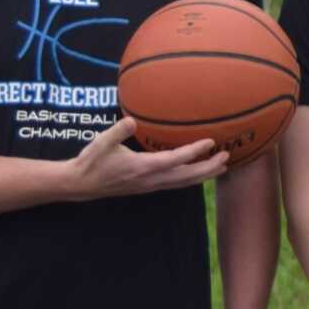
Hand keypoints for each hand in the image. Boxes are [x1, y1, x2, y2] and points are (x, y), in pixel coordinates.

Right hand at [69, 118, 227, 199]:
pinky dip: (192, 179)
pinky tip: (198, 173)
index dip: (194, 151)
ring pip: (184, 183)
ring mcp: (151, 185)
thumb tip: (132, 121)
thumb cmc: (92, 161)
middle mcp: (151, 179)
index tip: (211, 142)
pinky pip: (177, 184)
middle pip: (188, 176)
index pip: (176, 159)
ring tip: (222, 166)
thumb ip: (118, 131)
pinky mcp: (149, 187)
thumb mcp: (101, 143)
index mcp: (143, 167)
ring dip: (204, 175)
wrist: (82, 184)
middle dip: (209, 167)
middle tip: (227, 156)